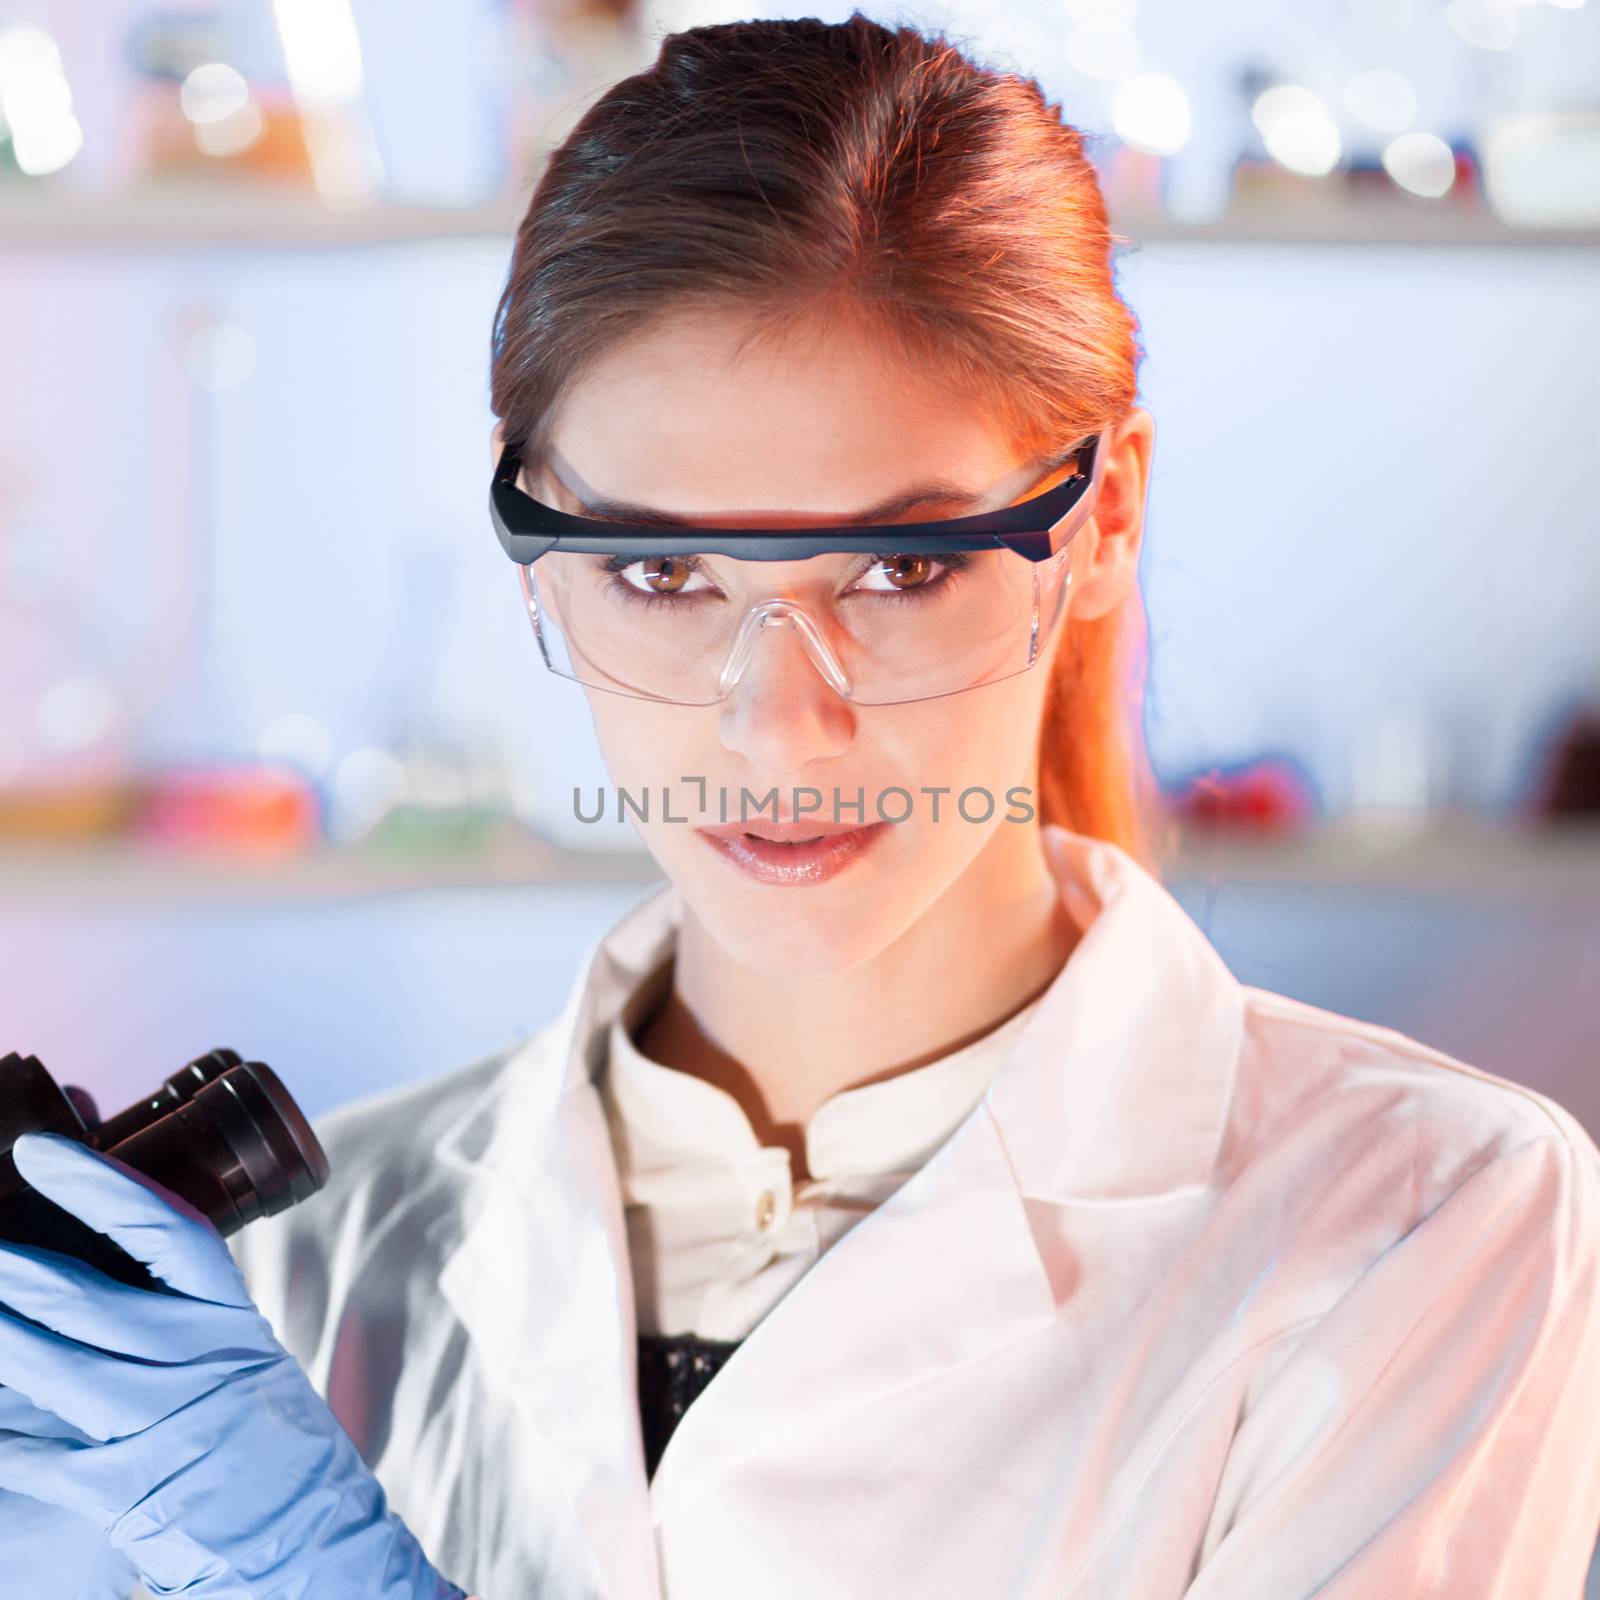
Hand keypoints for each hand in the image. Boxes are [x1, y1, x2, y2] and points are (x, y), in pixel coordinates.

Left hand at [0, 1131, 465, 1598]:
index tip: (39, 1150)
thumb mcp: (248, 1357)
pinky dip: (0, 1425)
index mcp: (231, 1318)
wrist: (309, 1537)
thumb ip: (189, 1316)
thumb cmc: (274, 1439)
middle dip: (11, 1263)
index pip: (162, 1227)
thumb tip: (122, 1266)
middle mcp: (193, 1360)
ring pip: (43, 1364)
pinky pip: (28, 1448)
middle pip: (80, 1295)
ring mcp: (152, 1424)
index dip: (96, 1183)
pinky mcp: (115, 1489)